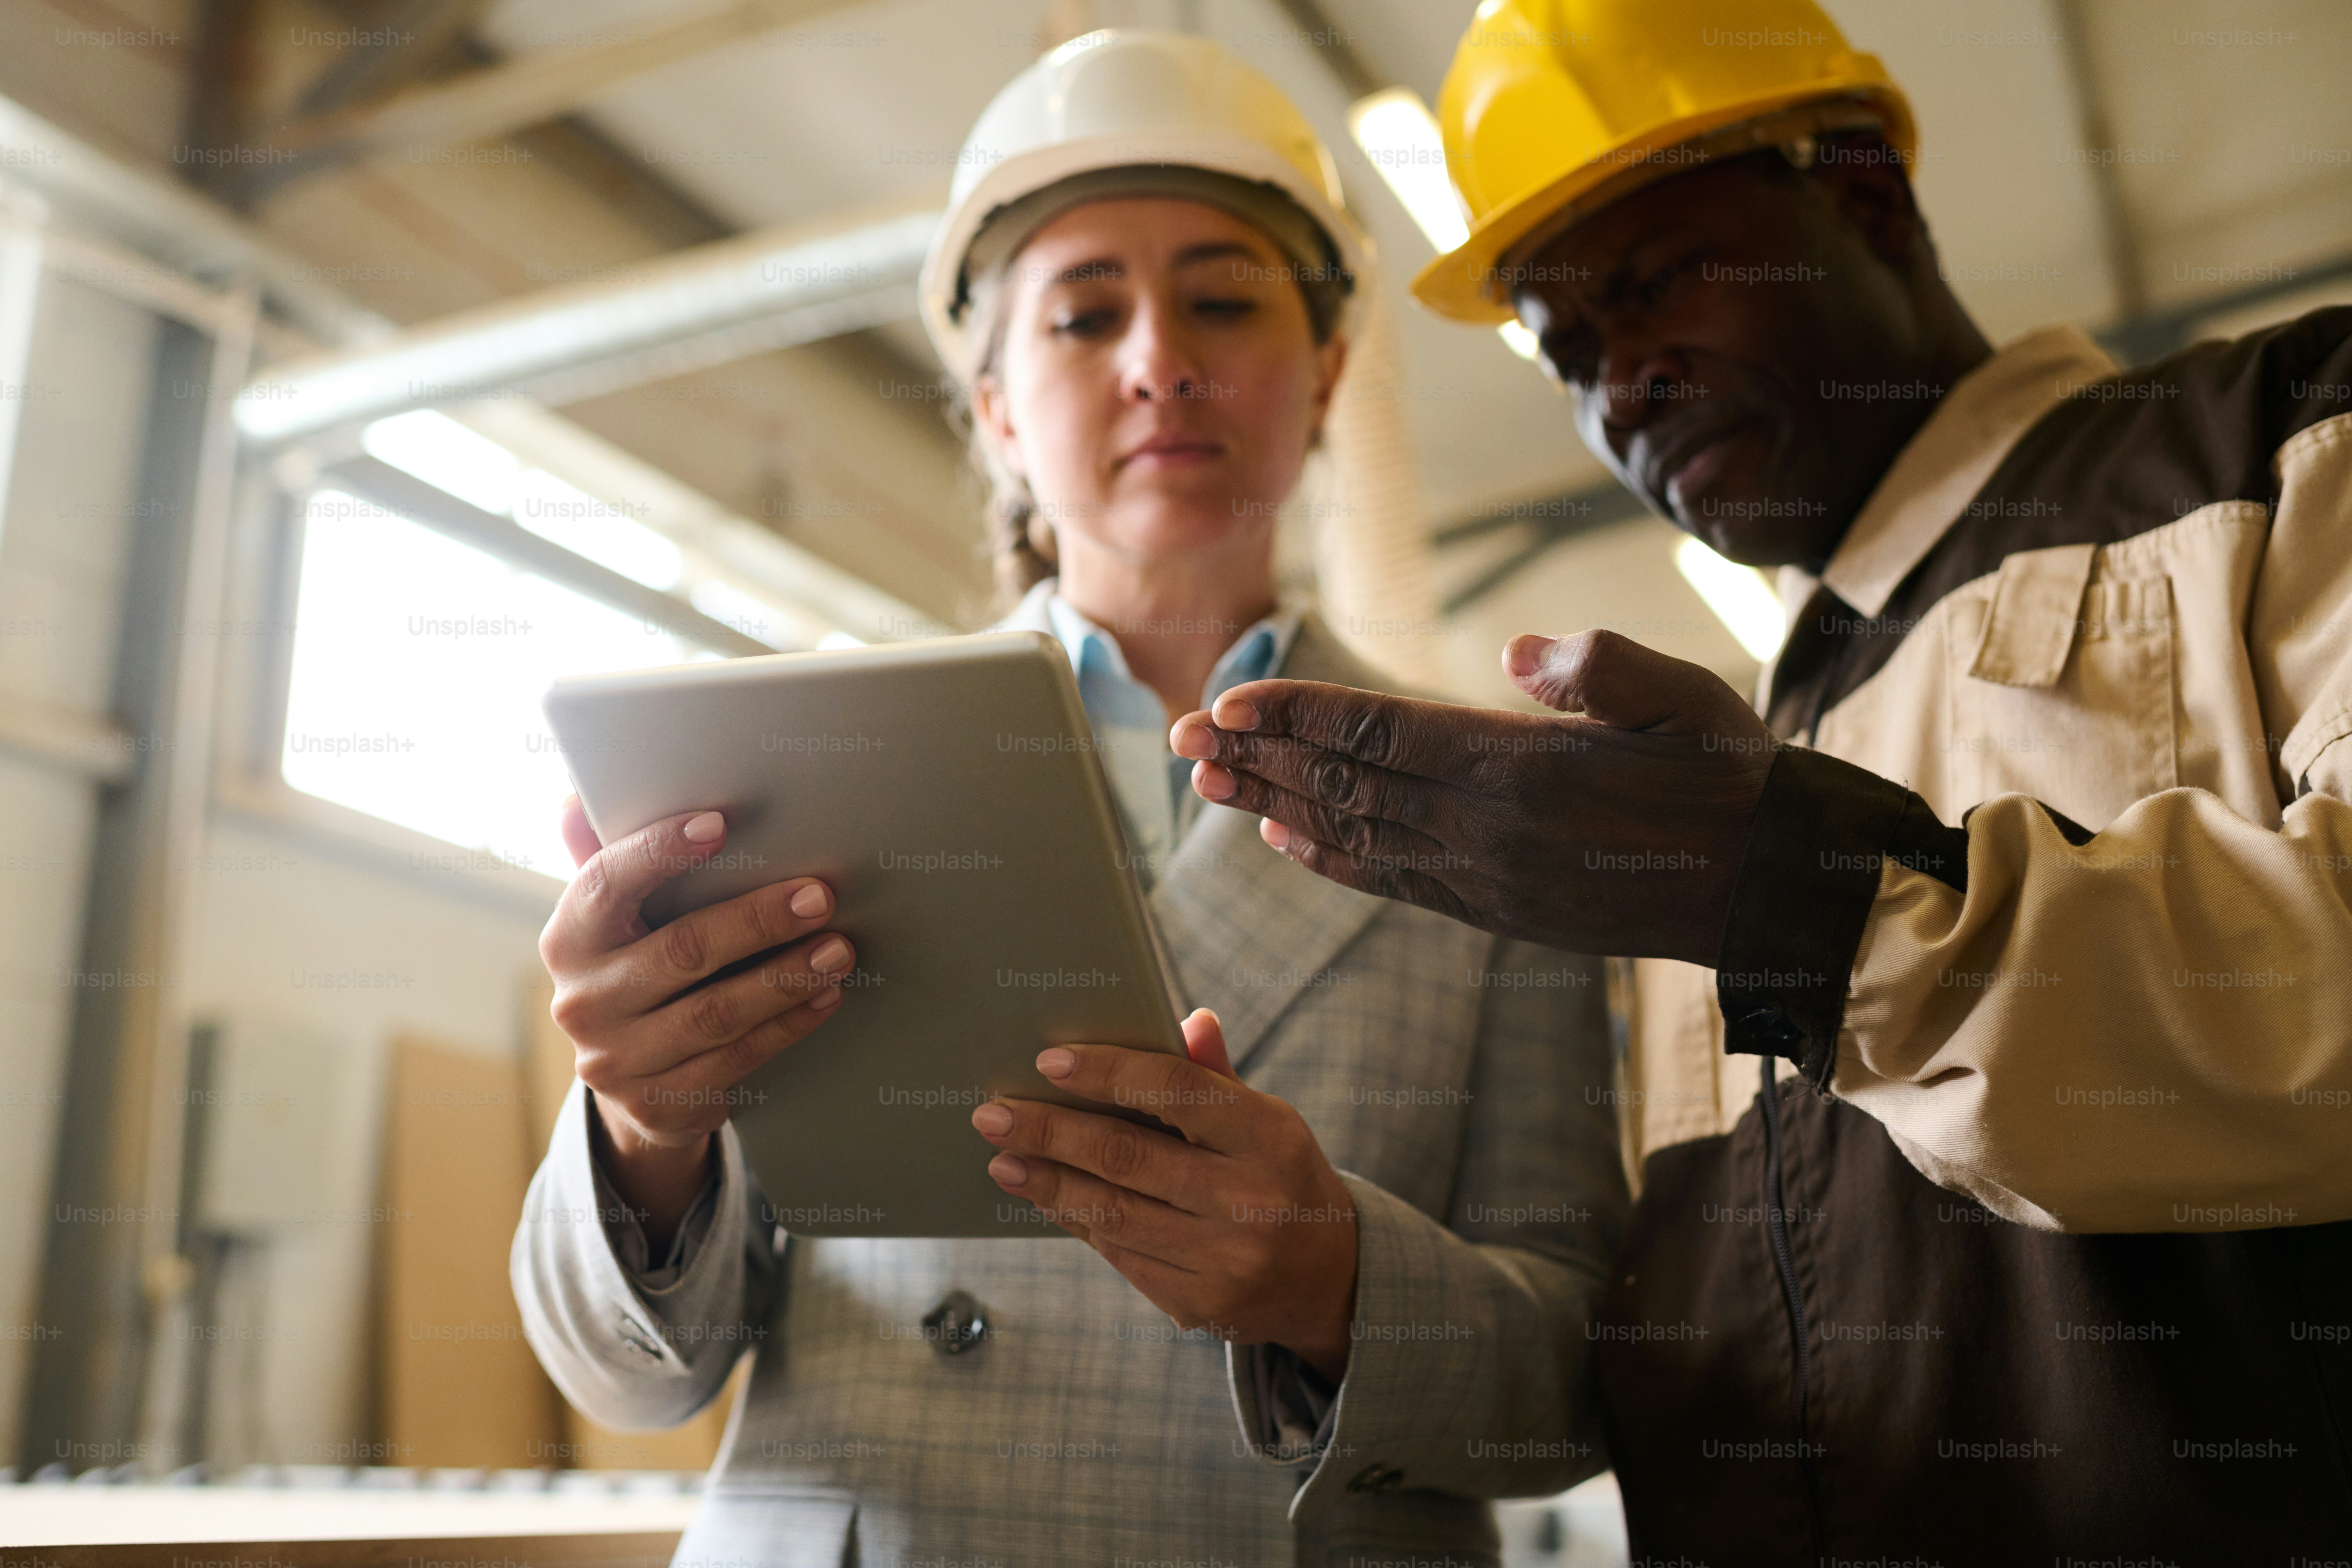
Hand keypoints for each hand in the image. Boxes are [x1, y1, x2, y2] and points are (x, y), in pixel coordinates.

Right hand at [542, 795, 855, 1250]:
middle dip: (757, 920)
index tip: (721, 823)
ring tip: (839, 949)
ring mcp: (617, 1059)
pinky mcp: (659, 1103)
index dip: (659, 850)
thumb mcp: (616, 921)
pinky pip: (737, 1058)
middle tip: (819, 895)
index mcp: (568, 939)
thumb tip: (578, 797)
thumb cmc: (637, 971)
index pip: (605, 883)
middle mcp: (582, 1002)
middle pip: (681, 951)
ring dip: (786, 977)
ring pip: (716, 1013)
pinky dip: (788, 1024)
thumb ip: (605, 860)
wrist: (631, 1082)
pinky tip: (827, 995)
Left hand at [971, 1009, 1359, 1381]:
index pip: (1176, 1090)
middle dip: (1050, 1132)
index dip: (1107, 1072)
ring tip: (1003, 1158)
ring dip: (1047, 1183)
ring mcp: (1226, 1260)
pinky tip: (1046, 1197)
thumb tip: (1186, 1019)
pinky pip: (1120, 1256)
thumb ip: (1216, 1076)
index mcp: (1270, 1137)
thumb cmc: (1281, 1177)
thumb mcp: (1267, 1121)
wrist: (1331, 1279)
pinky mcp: (1200, 1305)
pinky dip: (1077, 1222)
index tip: (1047, 1062)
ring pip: (1113, 1213)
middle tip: (993, 1113)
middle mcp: (1251, 1200)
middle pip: (1127, 1156)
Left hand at [1168, 629, 1778, 965]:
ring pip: (1355, 834)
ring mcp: (1487, 877)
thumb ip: (1595, 667)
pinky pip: (1393, 881)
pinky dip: (1332, 859)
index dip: (1296, 716)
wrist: (1767, 883)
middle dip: (1257, 759)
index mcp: (1521, 768)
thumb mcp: (1681, 695)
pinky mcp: (1496, 910)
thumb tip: (1512, 653)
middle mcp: (1487, 829)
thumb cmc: (1729, 774)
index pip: (1378, 734)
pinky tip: (1286, 840)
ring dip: (1274, 806)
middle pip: (1345, 785)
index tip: (1227, 703)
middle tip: (1180, 739)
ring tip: (1209, 784)